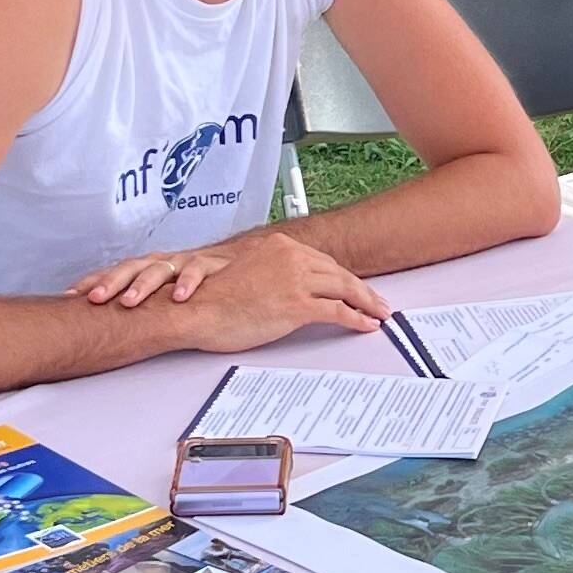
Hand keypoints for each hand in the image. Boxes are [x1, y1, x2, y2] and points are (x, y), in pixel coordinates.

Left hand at [78, 245, 227, 307]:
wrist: (240, 262)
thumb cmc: (197, 283)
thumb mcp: (167, 292)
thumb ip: (143, 302)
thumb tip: (107, 321)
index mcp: (148, 267)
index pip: (115, 271)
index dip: (92, 281)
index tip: (70, 295)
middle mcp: (163, 261)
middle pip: (132, 267)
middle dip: (111, 283)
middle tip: (95, 298)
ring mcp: (186, 261)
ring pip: (160, 268)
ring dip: (143, 284)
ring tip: (130, 301)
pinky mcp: (211, 264)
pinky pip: (197, 270)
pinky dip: (187, 282)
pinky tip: (179, 296)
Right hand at [82, 230, 388, 348]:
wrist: (192, 310)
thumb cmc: (209, 299)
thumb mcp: (243, 275)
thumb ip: (267, 275)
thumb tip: (280, 289)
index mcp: (278, 247)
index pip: (320, 262)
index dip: (341, 277)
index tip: (355, 288)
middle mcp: (291, 257)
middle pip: (338, 274)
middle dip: (361, 290)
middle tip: (378, 302)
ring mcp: (295, 280)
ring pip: (345, 289)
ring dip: (367, 303)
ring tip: (380, 314)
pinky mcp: (296, 305)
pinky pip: (337, 312)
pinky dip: (357, 318)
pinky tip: (366, 325)